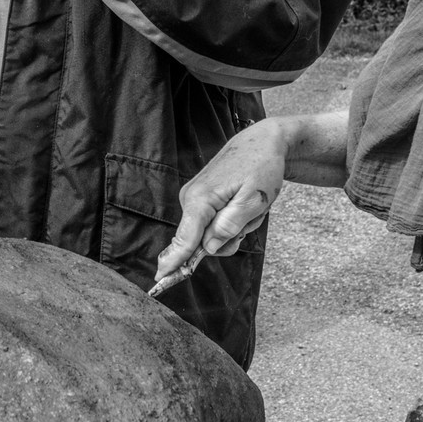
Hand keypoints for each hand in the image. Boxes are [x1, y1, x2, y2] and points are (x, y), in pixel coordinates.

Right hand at [155, 119, 289, 281]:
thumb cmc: (261, 166)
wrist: (262, 142)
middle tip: (251, 215)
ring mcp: (194, 198)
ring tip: (249, 204)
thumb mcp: (254, 200)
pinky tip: (243, 202)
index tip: (159, 279)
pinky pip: (214, 222)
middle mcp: (191, 198)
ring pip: (212, 233)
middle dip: (230, 237)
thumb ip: (230, 226)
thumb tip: (208, 248)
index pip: (184, 239)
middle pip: (203, 242)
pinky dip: (233, 218)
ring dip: (235, 226)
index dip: (174, 262)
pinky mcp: (201, 198)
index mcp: (200, 199)